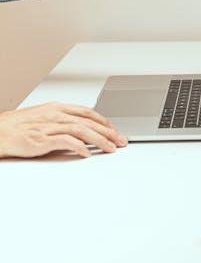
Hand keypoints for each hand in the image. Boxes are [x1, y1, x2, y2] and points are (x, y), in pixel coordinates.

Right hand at [0, 102, 127, 158]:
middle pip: (89, 122)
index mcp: (57, 108)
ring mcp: (49, 127)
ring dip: (99, 140)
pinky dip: (79, 147)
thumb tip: (79, 128)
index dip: (104, 121)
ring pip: (82, 130)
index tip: (114, 130)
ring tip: (110, 148)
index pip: (87, 112)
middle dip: (108, 132)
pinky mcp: (42, 140)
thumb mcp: (43, 117)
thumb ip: (61, 120)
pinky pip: (65, 142)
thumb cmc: (17, 126)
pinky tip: (87, 154)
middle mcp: (55, 115)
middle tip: (121, 141)